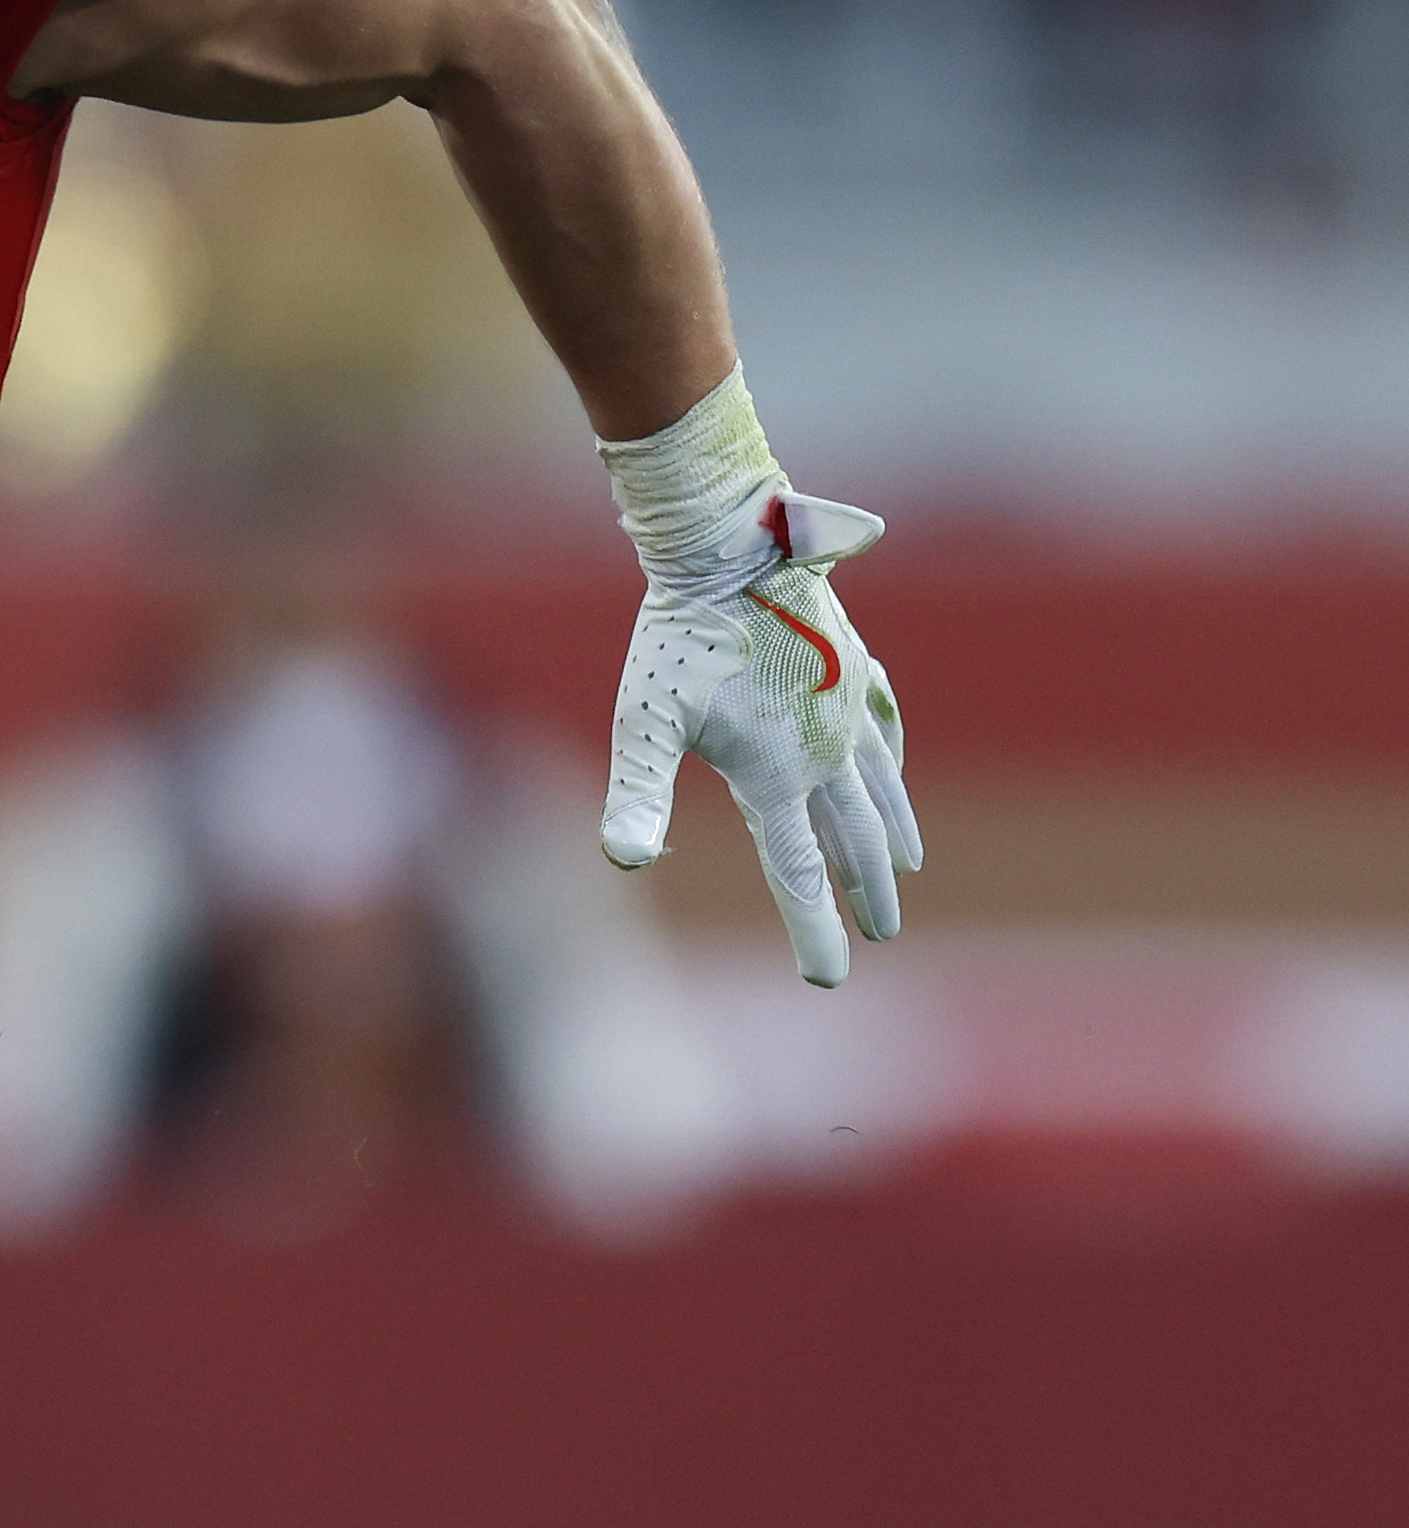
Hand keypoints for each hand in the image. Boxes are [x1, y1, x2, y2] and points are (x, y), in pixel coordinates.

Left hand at [602, 488, 920, 986]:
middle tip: (882, 933)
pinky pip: (885, 722)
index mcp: (777, 776)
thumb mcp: (645, 722)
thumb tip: (621, 860)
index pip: (796, 872)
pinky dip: (893, 758)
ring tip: (905, 866)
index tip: (828, 977)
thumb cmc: (676, 639)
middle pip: (850, 839)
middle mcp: (825, 752)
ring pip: (879, 786)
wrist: (729, 550)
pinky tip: (895, 767)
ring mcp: (846, 706)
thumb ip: (635, 794)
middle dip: (865, 891)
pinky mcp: (852, 663)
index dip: (814, 929)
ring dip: (890, 833)